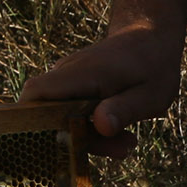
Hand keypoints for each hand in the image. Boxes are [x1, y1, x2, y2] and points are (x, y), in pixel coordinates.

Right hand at [19, 22, 186, 156]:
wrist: (149, 37)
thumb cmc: (153, 66)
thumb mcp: (150, 94)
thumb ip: (124, 109)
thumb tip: (102, 126)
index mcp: (80, 74)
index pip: (36, 93)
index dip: (34, 119)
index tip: (65, 142)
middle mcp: (65, 75)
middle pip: (49, 114)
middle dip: (78, 140)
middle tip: (121, 149)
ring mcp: (67, 81)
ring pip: (61, 117)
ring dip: (89, 137)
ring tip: (127, 141)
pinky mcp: (73, 88)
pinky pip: (71, 113)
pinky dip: (91, 128)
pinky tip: (119, 130)